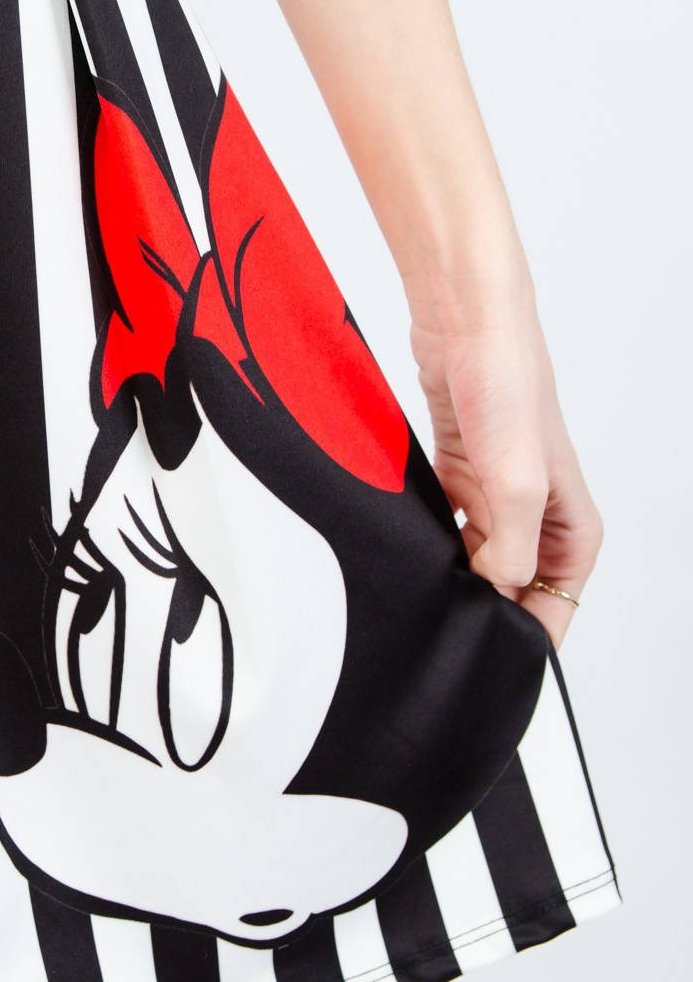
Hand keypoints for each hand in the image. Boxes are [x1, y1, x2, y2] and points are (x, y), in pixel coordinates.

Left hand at [407, 282, 603, 650]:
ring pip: (473, 564)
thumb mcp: (517, 483)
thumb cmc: (509, 388)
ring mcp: (497, 501)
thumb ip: (512, 550)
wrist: (466, 326)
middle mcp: (539, 521)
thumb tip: (495, 595)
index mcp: (573, 530)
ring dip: (450, 575)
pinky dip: (429, 543)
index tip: (485, 655)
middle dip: (478, 608)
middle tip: (440, 621)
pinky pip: (445, 531)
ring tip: (423, 586)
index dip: (522, 637)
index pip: (553, 609)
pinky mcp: (461, 480)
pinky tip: (408, 550)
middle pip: (508, 592)